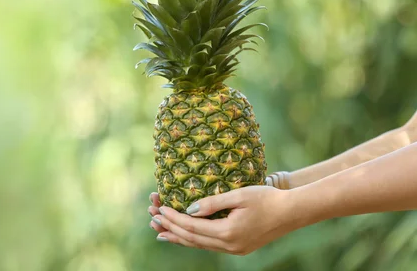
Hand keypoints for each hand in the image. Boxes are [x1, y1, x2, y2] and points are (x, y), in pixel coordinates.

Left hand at [149, 186, 295, 254]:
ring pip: (200, 245)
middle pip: (192, 239)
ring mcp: (235, 249)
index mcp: (228, 232)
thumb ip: (212, 202)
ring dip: (180, 237)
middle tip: (153, 220)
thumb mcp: (238, 195)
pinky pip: (210, 245)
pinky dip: (194, 240)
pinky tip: (186, 236)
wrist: (292, 212)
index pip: (192, 226)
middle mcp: (230, 245)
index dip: (173, 217)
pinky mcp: (239, 247)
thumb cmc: (266, 198)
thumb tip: (189, 209)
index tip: (159, 208)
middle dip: (171, 228)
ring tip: (161, 232)